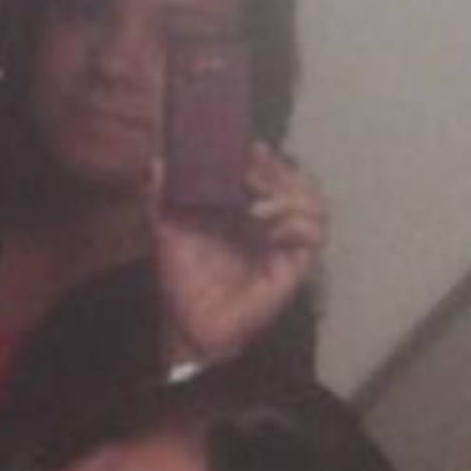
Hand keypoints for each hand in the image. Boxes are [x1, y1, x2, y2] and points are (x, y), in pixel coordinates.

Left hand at [152, 143, 325, 362]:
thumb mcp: (167, 226)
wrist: (192, 321)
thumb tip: (156, 160)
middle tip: (251, 179)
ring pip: (314, 202)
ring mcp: (285, 241)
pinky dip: (296, 225)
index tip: (252, 149)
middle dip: (279, 172)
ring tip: (257, 208)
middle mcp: (271, 218)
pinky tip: (271, 231)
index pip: (274, 167)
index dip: (268, 156)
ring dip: (288, 197)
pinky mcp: (295, 265)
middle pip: (300, 178)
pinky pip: (314, 236)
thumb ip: (162, 193)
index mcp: (245, 204)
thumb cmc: (183, 273)